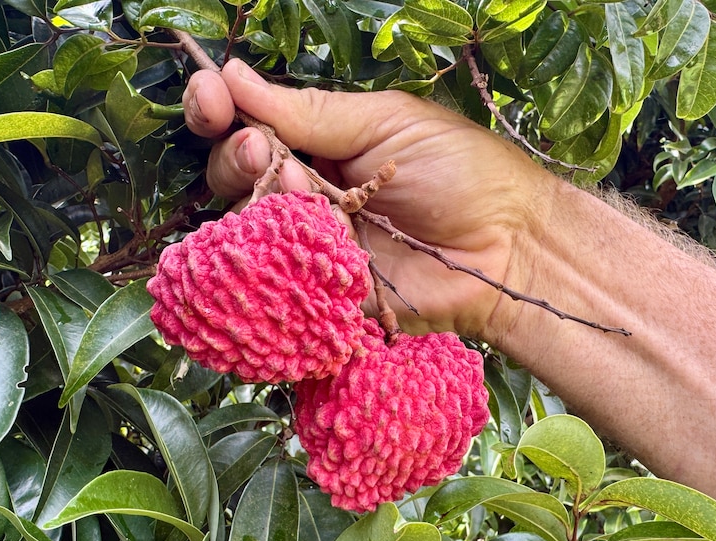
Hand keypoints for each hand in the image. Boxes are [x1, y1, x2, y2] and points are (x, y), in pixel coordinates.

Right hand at [183, 59, 560, 340]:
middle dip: (234, 153)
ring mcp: (309, 242)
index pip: (250, 121)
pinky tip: (293, 237)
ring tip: (296, 185)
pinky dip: (275, 252)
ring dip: (260, 198)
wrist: (506, 249)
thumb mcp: (386, 123)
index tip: (209, 95)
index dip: (218, 108)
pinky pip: (275, 274)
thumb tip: (235, 76)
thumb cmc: (460, 174)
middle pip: (235, 172)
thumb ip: (310, 111)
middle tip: (258, 147)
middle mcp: (306, 189)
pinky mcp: (318, 289)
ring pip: (248, 222)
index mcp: (321, 141)